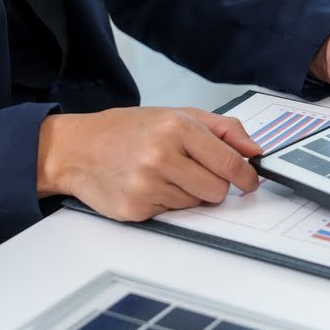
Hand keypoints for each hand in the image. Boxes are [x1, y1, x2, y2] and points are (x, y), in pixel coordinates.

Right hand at [37, 107, 261, 220]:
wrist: (75, 149)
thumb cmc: (128, 130)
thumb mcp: (177, 115)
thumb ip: (223, 129)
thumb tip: (254, 151)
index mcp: (176, 128)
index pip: (229, 162)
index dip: (246, 176)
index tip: (250, 180)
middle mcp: (161, 157)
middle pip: (218, 190)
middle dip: (215, 184)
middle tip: (195, 171)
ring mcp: (146, 185)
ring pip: (197, 204)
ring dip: (189, 193)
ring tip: (164, 174)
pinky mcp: (136, 209)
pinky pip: (173, 214)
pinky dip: (167, 202)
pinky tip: (149, 185)